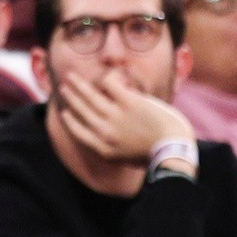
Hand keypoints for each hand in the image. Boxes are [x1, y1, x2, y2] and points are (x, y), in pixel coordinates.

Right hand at [57, 71, 192, 166]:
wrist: (173, 150)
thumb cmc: (157, 157)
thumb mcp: (128, 160)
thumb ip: (115, 149)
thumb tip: (111, 139)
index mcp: (103, 149)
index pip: (78, 132)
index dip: (69, 120)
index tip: (64, 112)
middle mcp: (104, 132)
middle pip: (80, 110)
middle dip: (70, 97)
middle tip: (63, 88)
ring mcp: (114, 116)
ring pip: (89, 95)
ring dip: (78, 85)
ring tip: (71, 76)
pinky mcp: (127, 101)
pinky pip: (109, 84)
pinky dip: (106, 79)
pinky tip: (105, 76)